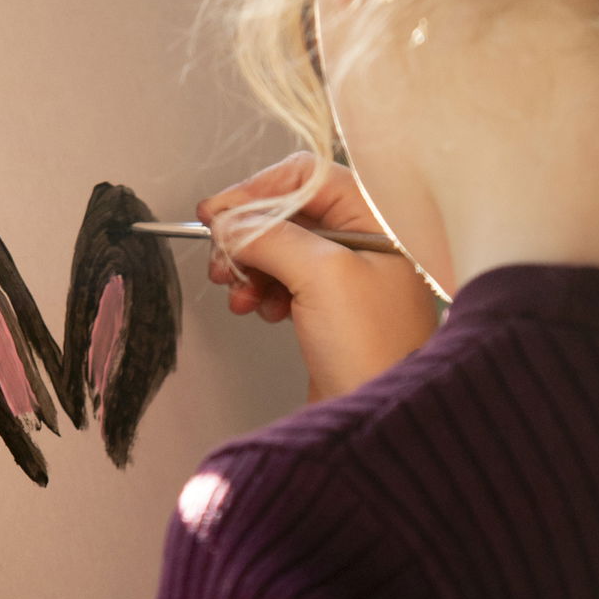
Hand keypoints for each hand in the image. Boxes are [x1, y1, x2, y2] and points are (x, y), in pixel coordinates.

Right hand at [200, 155, 437, 401]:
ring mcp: (349, 277)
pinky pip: (284, 281)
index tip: (219, 212)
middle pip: (290, 213)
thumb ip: (272, 236)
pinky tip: (257, 308)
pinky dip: (262, 290)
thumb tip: (231, 222)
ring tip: (237, 289)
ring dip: (250, 265)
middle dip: (249, 234)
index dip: (258, 191)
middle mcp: (367, 242)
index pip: (309, 178)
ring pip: (281, 249)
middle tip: (221, 255)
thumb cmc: (376, 350)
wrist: (378, 420)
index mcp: (379, 220)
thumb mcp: (322, 275)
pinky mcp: (331, 309)